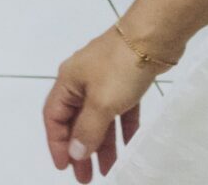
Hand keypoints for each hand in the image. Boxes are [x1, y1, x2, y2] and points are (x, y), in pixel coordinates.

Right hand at [43, 31, 154, 181]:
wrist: (153, 36)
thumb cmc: (120, 67)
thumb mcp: (102, 103)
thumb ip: (88, 130)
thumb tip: (75, 152)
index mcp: (68, 82)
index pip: (54, 117)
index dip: (57, 143)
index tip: (64, 167)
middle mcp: (82, 81)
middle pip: (76, 120)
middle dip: (79, 149)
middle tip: (85, 177)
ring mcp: (104, 80)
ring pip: (99, 118)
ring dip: (102, 144)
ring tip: (108, 169)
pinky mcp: (126, 81)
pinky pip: (120, 112)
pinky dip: (122, 129)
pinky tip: (128, 147)